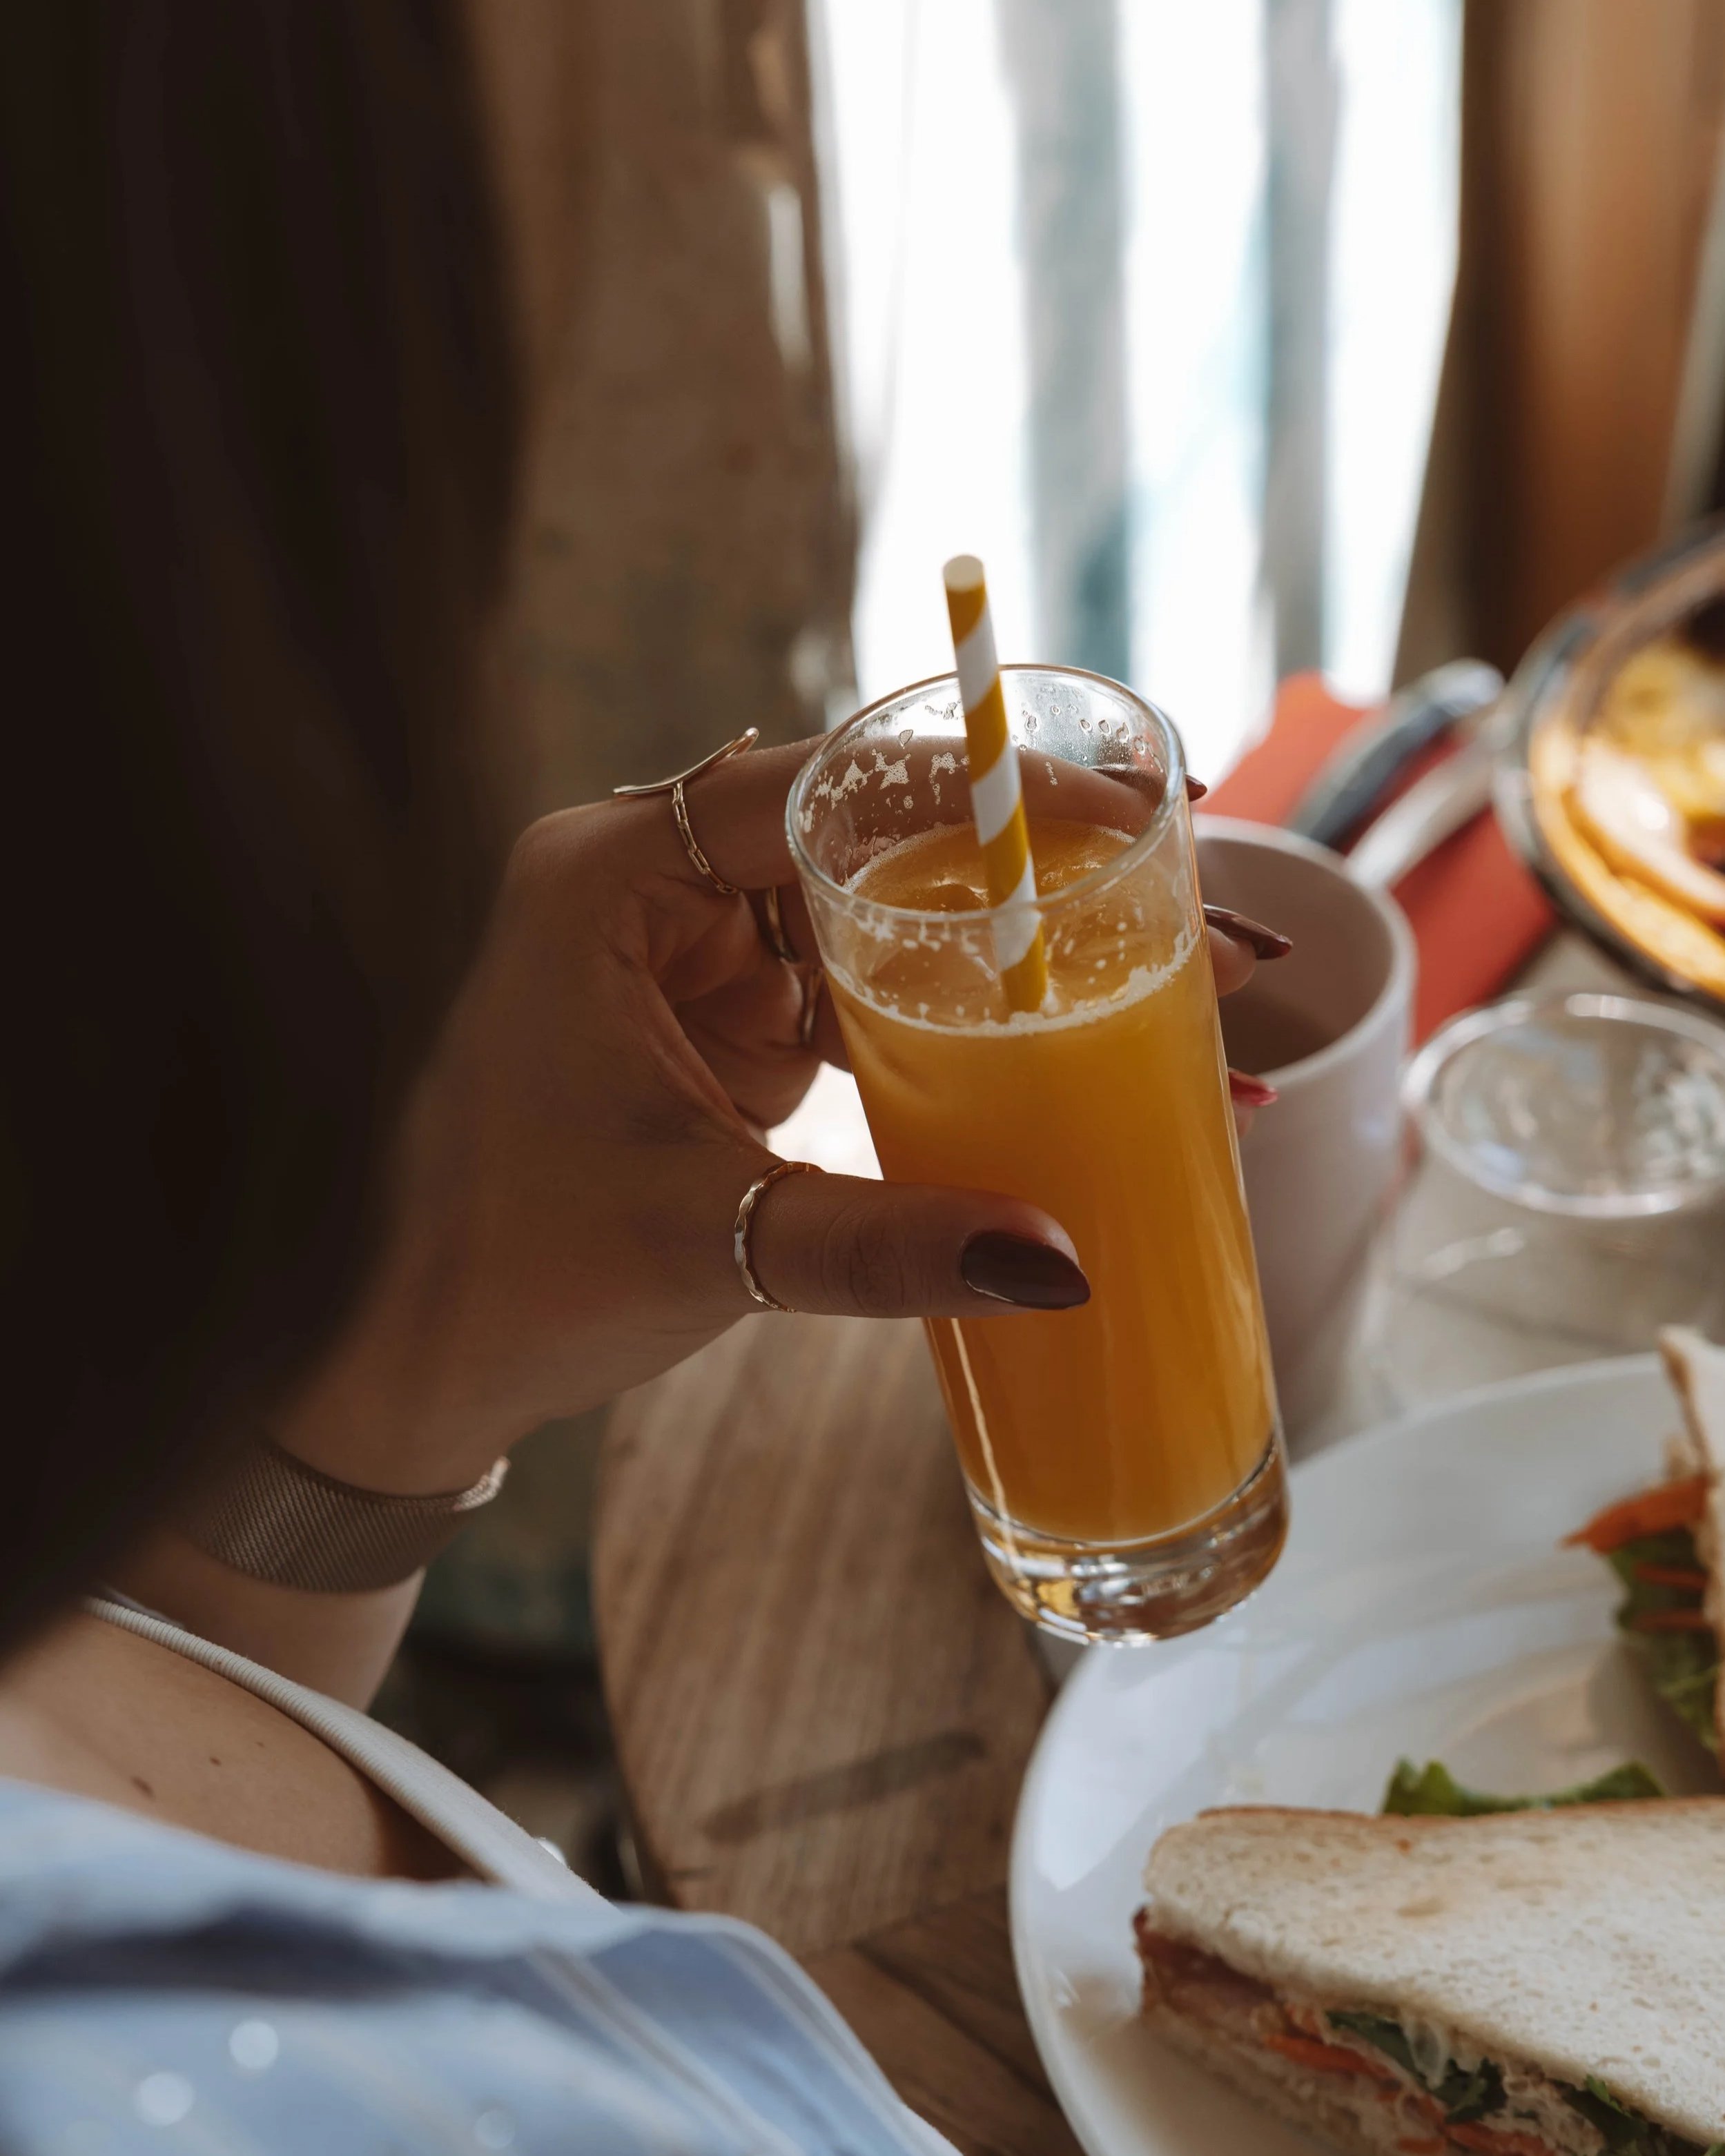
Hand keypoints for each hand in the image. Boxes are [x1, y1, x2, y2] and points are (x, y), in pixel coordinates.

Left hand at [278, 739, 1274, 1495]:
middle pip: (869, 838)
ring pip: (877, 914)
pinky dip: (952, 1022)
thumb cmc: (511, 1275)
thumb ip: (888, 1243)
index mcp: (605, 882)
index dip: (980, 787)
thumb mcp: (713, 1242)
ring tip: (1168, 982)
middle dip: (1032, 879)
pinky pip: (855, 991)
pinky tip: (1064, 1049)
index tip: (1127, 803)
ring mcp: (684, 952)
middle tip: (1193, 898)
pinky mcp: (715, 1018)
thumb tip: (1067, 1262)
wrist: (413, 1355)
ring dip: (1007, 954)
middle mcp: (644, 886)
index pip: (819, 787)